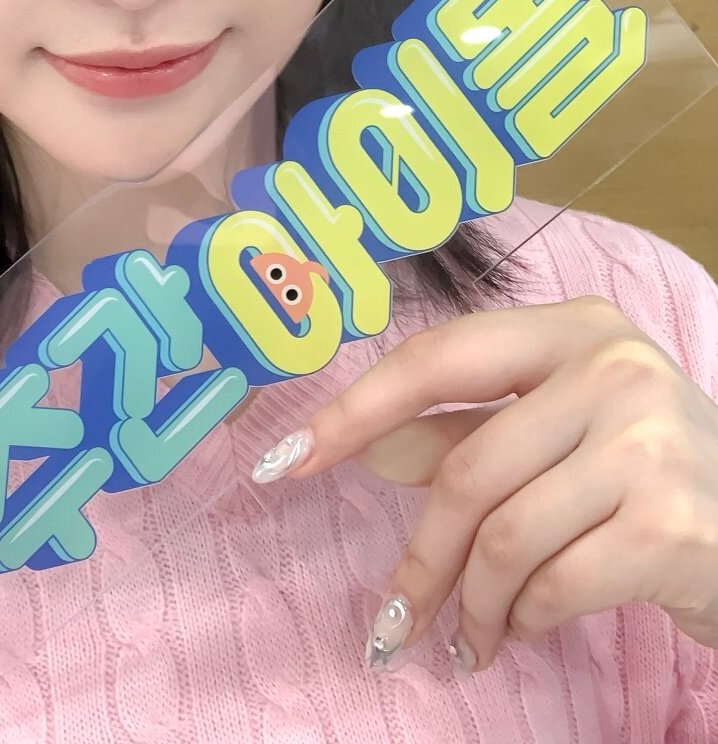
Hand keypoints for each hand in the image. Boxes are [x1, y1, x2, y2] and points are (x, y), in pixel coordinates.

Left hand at [251, 296, 717, 673]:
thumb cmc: (647, 474)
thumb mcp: (559, 430)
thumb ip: (465, 432)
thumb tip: (365, 447)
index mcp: (575, 327)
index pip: (439, 358)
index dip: (356, 410)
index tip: (286, 460)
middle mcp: (616, 368)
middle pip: (466, 468)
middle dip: (422, 556)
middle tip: (393, 618)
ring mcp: (650, 443)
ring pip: (505, 535)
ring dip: (472, 604)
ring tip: (469, 636)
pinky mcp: (674, 525)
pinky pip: (554, 585)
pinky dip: (523, 621)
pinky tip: (523, 630)